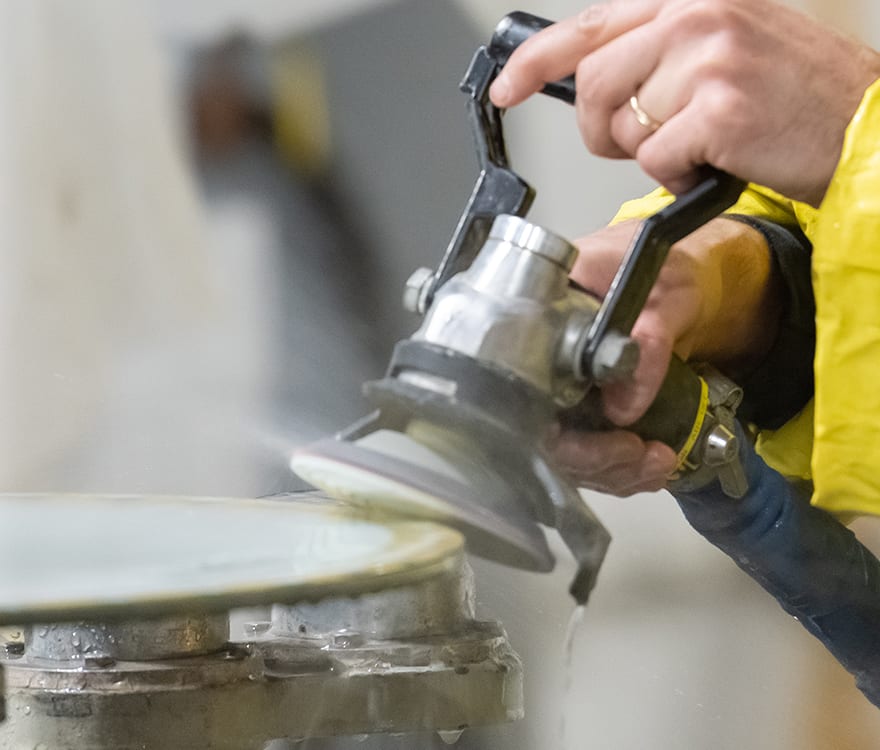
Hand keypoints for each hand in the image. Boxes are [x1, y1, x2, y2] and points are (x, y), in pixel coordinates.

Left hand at [489, 0, 879, 205]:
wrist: (862, 126)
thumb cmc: (794, 95)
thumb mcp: (726, 45)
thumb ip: (658, 49)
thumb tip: (593, 74)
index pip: (589, 25)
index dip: (536, 60)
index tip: (508, 86)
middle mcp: (698, 15)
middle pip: (595, 83)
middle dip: (600, 129)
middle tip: (631, 143)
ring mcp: (709, 59)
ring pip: (622, 123)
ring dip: (646, 151)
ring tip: (695, 145)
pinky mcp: (719, 109)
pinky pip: (655, 160)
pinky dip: (677, 176)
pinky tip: (714, 163)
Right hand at [549, 216, 779, 493]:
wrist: (675, 272)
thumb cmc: (665, 265)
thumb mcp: (668, 291)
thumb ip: (650, 340)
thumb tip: (623, 406)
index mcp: (539, 308)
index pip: (520, 379)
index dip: (553, 425)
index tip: (612, 433)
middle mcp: (534, 349)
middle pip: (536, 427)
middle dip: (591, 458)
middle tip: (639, 456)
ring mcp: (551, 379)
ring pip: (561, 448)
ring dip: (609, 469)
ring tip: (657, 462)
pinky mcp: (573, 402)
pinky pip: (583, 450)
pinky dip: (616, 468)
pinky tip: (647, 467)